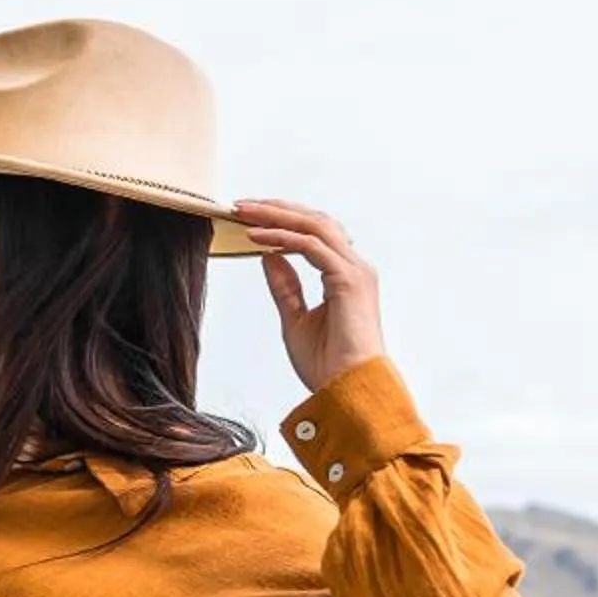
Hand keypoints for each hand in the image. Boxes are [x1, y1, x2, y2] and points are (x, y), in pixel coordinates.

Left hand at [236, 198, 387, 393]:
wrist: (347, 391)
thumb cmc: (328, 365)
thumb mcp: (295, 319)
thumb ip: (285, 286)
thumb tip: (268, 256)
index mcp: (345, 276)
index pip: (316, 234)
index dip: (284, 221)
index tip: (249, 218)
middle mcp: (355, 268)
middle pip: (316, 221)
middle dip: (278, 209)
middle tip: (241, 205)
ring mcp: (355, 272)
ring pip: (314, 226)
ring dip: (277, 215)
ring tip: (243, 211)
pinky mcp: (349, 281)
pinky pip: (311, 246)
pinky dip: (281, 238)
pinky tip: (255, 237)